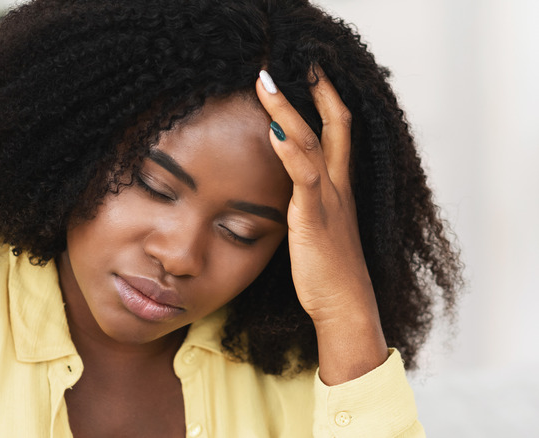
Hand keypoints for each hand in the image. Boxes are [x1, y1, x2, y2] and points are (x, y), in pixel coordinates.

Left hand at [256, 67, 386, 383]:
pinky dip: (289, 151)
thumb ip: (309, 204)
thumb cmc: (330, 272)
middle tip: (300, 63)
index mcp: (340, 188)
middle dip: (317, 92)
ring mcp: (328, 200)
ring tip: (265, 83)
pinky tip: (272, 129)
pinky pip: (304, 177)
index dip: (328, 102)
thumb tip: (294, 193)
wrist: (346, 305)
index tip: (313, 77)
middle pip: (333, 126)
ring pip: (311, 143)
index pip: (338, 133)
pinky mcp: (315, 218)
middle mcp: (339, 187)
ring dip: (287, 109)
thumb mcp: (320, 229)